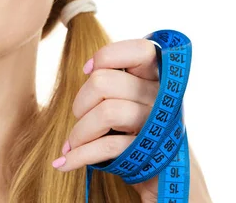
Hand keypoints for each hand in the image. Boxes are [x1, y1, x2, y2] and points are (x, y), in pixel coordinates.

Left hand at [52, 39, 160, 201]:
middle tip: (80, 118)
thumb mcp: (132, 105)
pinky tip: (65, 162)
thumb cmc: (140, 139)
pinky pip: (108, 146)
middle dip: (80, 102)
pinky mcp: (151, 154)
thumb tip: (88, 68)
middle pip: (104, 82)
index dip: (108, 55)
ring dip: (79, 132)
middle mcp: (162, 99)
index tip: (88, 70)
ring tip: (73, 144)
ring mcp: (159, 127)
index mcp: (158, 82)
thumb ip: (116, 84)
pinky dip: (80, 156)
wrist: (169, 186)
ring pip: (106, 112)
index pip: (141, 50)